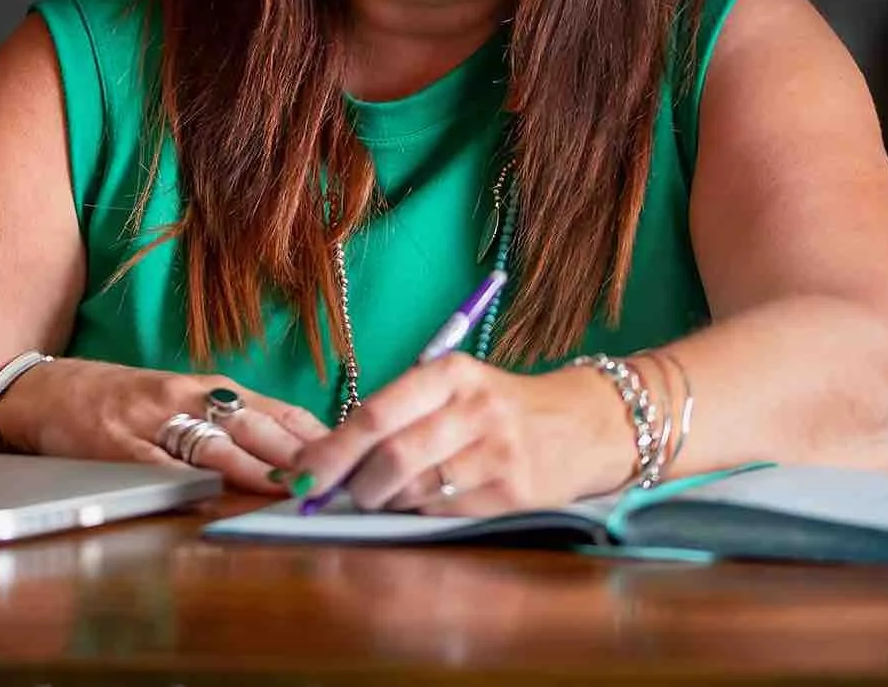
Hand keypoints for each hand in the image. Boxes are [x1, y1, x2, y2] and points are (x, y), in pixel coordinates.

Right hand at [0, 357, 327, 494]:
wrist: (47, 392)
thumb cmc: (124, 401)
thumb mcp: (184, 400)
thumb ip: (232, 423)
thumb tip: (295, 454)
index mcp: (210, 387)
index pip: (279, 411)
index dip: (317, 435)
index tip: (354, 457)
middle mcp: (187, 398)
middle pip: (256, 425)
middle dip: (298, 454)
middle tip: (337, 477)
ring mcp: (152, 422)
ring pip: (215, 444)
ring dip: (257, 469)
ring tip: (291, 490)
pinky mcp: (118, 449)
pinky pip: (160, 466)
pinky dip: (190, 481)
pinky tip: (215, 496)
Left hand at [284, 354, 634, 514]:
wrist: (583, 424)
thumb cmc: (499, 408)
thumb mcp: (455, 389)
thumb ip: (399, 413)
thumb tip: (329, 456)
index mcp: (451, 373)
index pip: (376, 413)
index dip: (332, 450)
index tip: (303, 473)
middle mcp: (475, 408)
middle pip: (391, 456)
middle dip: (352, 484)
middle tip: (335, 495)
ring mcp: (496, 452)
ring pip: (414, 489)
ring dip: (384, 501)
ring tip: (381, 496)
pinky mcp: (513, 492)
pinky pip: (444, 511)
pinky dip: (418, 513)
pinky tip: (418, 504)